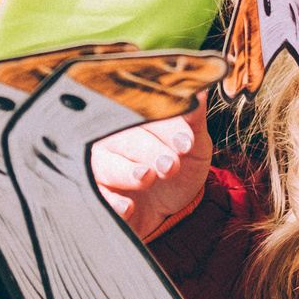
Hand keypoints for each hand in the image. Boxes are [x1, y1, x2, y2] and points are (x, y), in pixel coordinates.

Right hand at [91, 103, 213, 240]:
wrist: (171, 207)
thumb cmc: (178, 166)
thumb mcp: (194, 144)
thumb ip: (194, 118)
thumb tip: (200, 91)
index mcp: (136, 121)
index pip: (145, 116)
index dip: (166, 128)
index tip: (187, 142)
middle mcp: (115, 140)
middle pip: (124, 139)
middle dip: (149, 151)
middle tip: (170, 164)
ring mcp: (103, 166)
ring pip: (104, 164)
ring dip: (127, 172)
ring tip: (146, 177)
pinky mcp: (100, 195)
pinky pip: (98, 196)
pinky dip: (111, 202)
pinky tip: (127, 206)